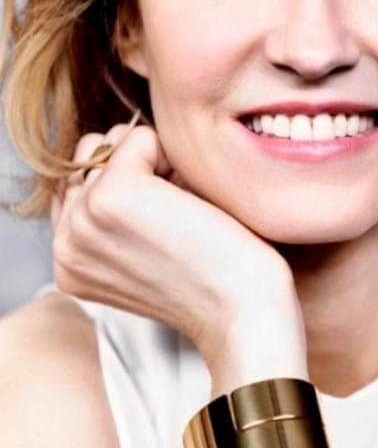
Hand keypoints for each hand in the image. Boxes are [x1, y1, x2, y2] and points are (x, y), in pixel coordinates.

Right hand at [51, 124, 306, 379]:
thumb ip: (116, 209)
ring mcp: (83, 219)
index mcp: (67, 263)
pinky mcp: (112, 195)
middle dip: (136, 167)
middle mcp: (64, 244)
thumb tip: (118, 140)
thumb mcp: (148, 244)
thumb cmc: (214, 273)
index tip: (162, 228)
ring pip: (113, 142)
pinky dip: (172, 156)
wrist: (243, 310)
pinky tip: (189, 201)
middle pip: (89, 156)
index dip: (128, 187)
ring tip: (180, 209)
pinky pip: (139, 137)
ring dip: (155, 162)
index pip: (77, 183)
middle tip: (174, 214)